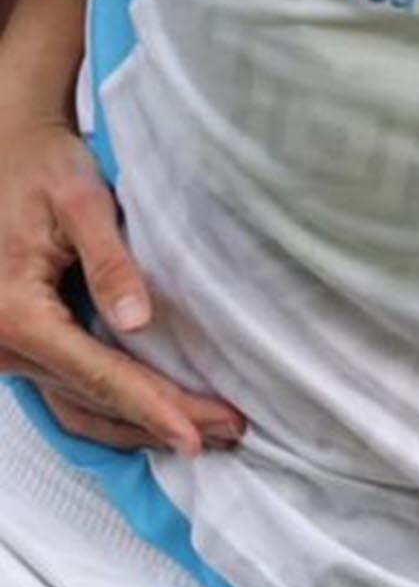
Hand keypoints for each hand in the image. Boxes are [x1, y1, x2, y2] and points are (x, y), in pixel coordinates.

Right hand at [0, 117, 243, 457]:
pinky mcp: (23, 350)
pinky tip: (158, 419)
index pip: (97, 373)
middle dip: (162, 419)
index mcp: (15, 313)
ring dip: (141, 427)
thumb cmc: (43, 168)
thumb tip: (136, 321)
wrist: (8, 153)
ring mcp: (9, 353)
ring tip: (208, 433)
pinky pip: (70, 396)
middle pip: (95, 397)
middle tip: (228, 429)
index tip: (196, 433)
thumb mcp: (80, 201)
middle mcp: (4, 346)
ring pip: (81, 410)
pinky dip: (115, 414)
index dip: (152, 407)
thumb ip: (108, 261)